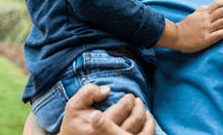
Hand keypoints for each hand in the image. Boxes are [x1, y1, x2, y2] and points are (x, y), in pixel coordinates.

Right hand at [22, 84, 154, 134]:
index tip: (129, 96)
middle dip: (139, 106)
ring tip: (141, 108)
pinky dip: (149, 128)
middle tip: (136, 100)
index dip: (129, 99)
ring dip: (145, 115)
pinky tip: (146, 120)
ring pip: (142, 130)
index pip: (123, 109)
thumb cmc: (74, 124)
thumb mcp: (74, 106)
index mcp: (99, 127)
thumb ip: (88, 92)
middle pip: (135, 120)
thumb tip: (107, 90)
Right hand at [173, 0, 222, 52]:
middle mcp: (205, 20)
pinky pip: (217, 34)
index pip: (217, 4)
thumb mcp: (194, 14)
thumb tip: (211, 5)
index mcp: (203, 13)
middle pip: (222, 12)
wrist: (176, 36)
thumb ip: (203, 9)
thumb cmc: (185, 26)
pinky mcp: (205, 39)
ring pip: (222, 22)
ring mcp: (206, 29)